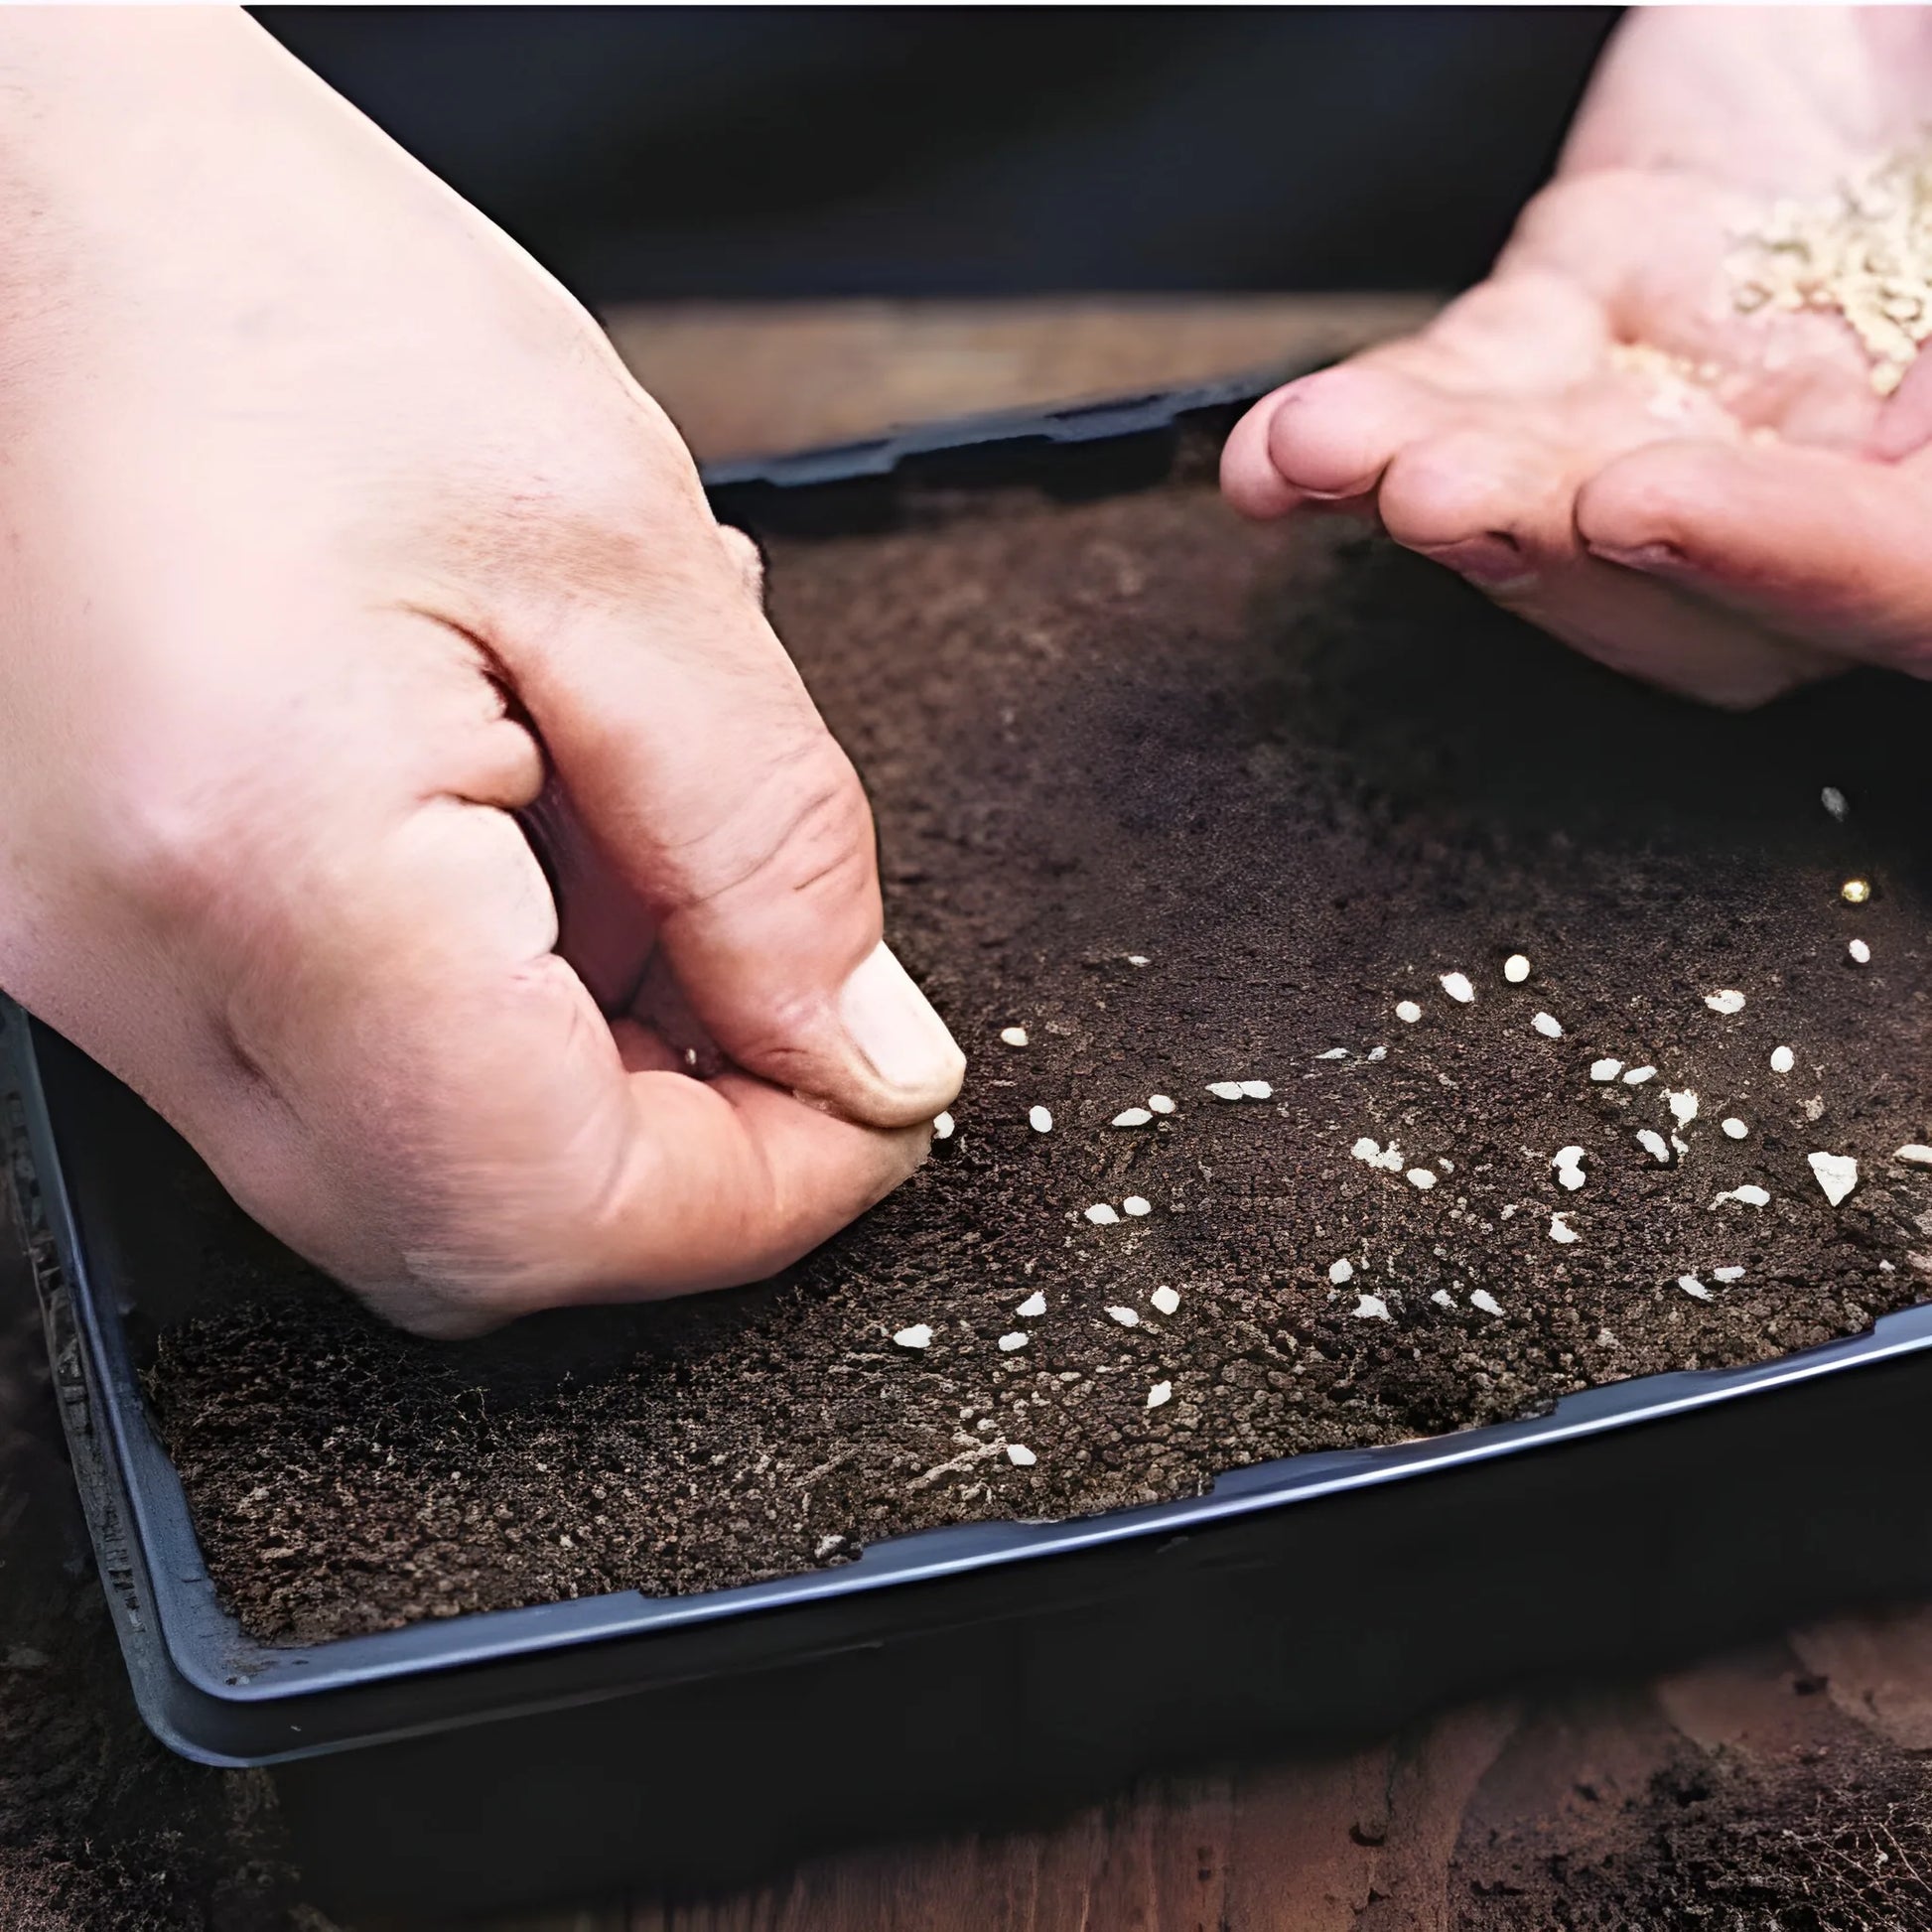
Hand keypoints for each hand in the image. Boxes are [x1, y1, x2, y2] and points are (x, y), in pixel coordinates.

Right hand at [0, 14, 961, 1336]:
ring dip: (589, 1073)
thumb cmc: (285, 303)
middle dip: (679, 1151)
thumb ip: (770, 845)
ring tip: (629, 833)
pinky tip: (534, 834)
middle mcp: (130, 966)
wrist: (48, 201)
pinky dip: (490, 1016)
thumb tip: (863, 1051)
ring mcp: (89, 970)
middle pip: (463, 1236)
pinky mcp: (102, 938)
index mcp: (265, 863)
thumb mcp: (618, 549)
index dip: (758, 1196)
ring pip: (404, 1172)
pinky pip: (334, 1079)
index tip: (879, 1107)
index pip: (542, 1207)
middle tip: (778, 980)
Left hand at [1223, 6, 1931, 707]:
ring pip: (1558, 518)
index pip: (1903, 573)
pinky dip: (1369, 427)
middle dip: (1554, 555)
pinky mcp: (1564, 340)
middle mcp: (1841, 466)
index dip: (1790, 565)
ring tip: (1332, 452)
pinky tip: (1283, 448)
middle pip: (1706, 599)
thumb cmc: (1931, 47)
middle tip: (1448, 498)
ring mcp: (1690, 414)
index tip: (1648, 507)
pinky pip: (1465, 409)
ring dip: (1438, 500)